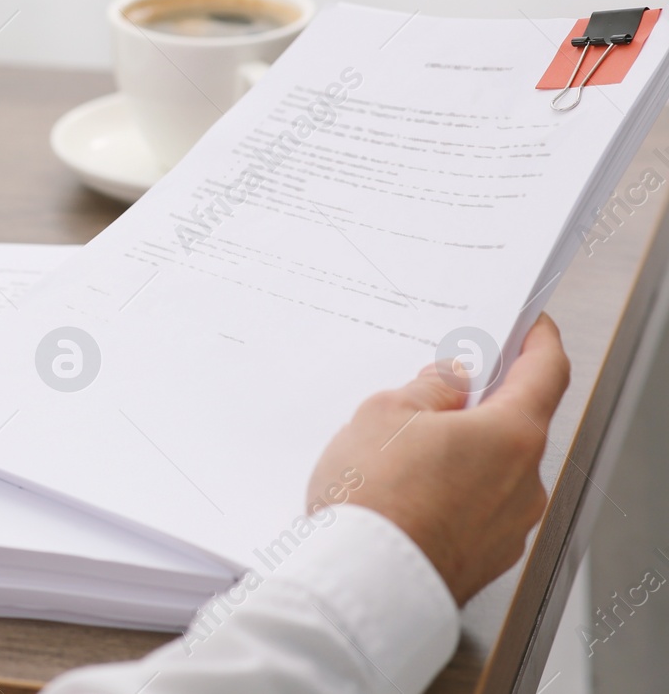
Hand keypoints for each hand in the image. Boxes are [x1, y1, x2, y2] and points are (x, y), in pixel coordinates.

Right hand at [306, 314, 570, 604]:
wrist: (362, 582)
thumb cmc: (374, 498)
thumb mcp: (383, 413)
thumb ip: (426, 390)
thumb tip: (451, 382)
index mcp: (511, 434)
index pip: (546, 372)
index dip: (538, 342)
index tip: (530, 327)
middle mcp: (524, 483)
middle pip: (512, 426)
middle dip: (475, 407)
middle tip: (429, 394)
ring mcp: (508, 527)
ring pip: (491, 472)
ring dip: (458, 456)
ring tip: (399, 457)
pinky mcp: (485, 559)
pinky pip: (475, 512)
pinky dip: (448, 497)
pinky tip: (404, 496)